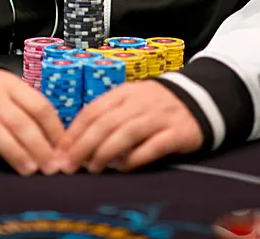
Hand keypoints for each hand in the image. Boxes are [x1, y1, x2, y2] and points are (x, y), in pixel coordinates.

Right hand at [0, 67, 63, 174]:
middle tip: (50, 167)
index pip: (38, 105)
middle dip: (38, 146)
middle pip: (19, 121)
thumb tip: (54, 142)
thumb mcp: (8, 90)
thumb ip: (27, 111)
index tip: (62, 150)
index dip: (53, 129)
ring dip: (15, 153)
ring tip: (29, 170)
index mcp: (11, 85)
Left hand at [54, 80, 203, 172]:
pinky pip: (153, 146)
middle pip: (106, 122)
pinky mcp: (177, 132)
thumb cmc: (155, 104)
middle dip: (83, 145)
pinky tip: (123, 167)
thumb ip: (108, 115)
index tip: (60, 151)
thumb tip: (77, 142)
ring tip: (93, 168)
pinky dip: (136, 158)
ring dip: (106, 152)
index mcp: (125, 92)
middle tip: (69, 165)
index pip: (93, 110)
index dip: (74, 131)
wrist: (199, 97)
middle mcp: (140, 101)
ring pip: (127, 133)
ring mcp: (159, 116)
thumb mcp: (130, 100)